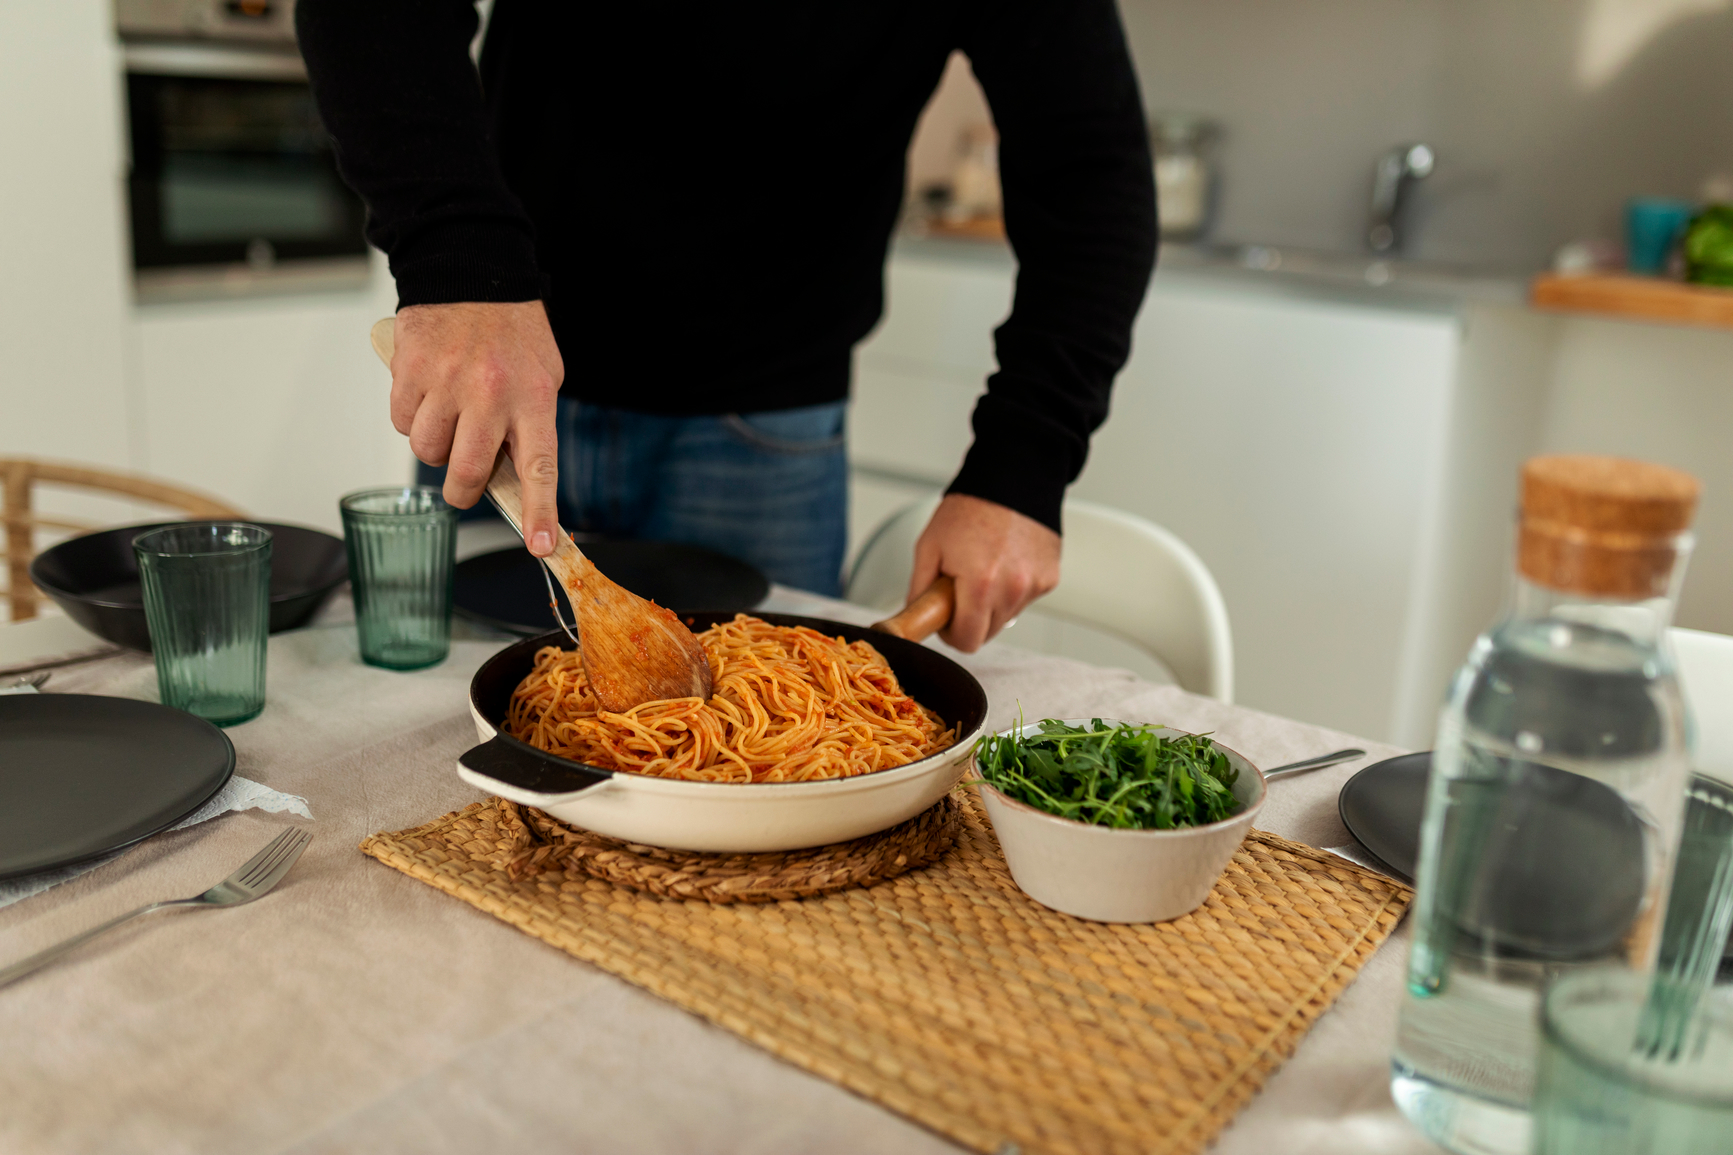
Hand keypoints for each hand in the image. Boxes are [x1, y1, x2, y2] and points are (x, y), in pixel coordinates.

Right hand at [388, 301, 564, 555]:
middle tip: (464, 485)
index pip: (539, 467)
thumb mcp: (542, 375)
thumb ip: (528, 424)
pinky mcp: (409, 370)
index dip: (540, 512)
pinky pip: (402, 421)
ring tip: (449, 418)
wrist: (472, 270)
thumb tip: (511, 477)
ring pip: (428, 451)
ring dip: (435, 447)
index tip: (540, 546)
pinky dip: (411, 418)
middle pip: (467, 473)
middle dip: (462, 491)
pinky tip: (427, 394)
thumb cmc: (511, 330)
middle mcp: (490, 394)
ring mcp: (446, 382)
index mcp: (533, 397)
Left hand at [907, 493, 1060, 651]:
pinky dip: (1013, 589)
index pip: (967, 641)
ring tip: (985, 568)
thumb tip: (915, 617)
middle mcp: (1012, 590)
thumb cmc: (969, 508)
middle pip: (987, 633)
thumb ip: (920, 590)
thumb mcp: (929, 546)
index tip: (946, 617)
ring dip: (993, 604)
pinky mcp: (1049, 578)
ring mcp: (1034, 585)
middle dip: (971, 618)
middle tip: (961, 588)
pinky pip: (1024, 599)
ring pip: (1006, 617)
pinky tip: (1005, 562)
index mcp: (980, 585)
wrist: (1012, 479)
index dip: (951, 634)